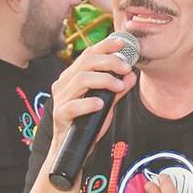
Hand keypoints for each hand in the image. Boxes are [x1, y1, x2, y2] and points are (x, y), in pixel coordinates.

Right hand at [46, 36, 137, 158]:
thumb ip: (118, 89)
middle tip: (126, 68)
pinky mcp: (60, 114)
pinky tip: (100, 104)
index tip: (123, 44)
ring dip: (103, 80)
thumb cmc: (87, 122)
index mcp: (72, 76)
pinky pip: (74, 105)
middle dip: (109, 62)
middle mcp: (64, 83)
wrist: (73, 148)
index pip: (88, 54)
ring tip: (119, 86)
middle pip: (85, 62)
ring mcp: (60, 98)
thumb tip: (132, 75)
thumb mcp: (106, 102)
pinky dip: (89, 103)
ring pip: (81, 79)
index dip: (105, 46)